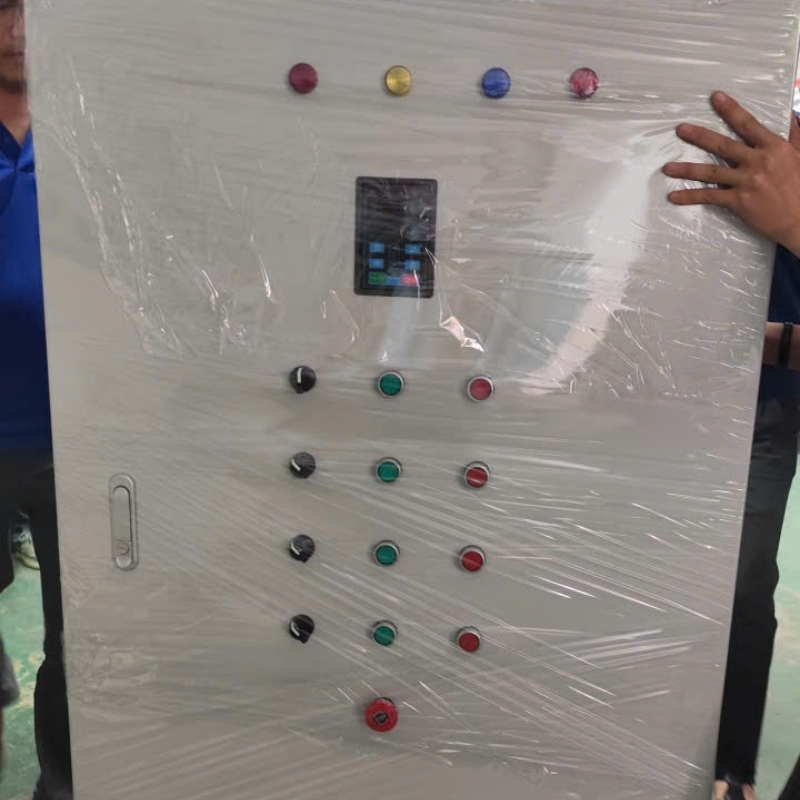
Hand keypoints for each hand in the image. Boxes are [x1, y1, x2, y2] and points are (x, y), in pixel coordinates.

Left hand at [663, 92, 799, 255]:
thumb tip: (793, 114)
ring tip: (667, 167)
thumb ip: (796, 134)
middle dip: (700, 136)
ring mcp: (746, 182)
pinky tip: (673, 197)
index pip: (748, 124)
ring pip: (711, 172)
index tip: (715, 97)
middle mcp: (757, 162)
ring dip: (687, 169)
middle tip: (680, 129)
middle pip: (723, 145)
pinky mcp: (738, 201)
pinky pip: (709, 197)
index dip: (730, 110)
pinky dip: (690, 197)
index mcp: (774, 147)